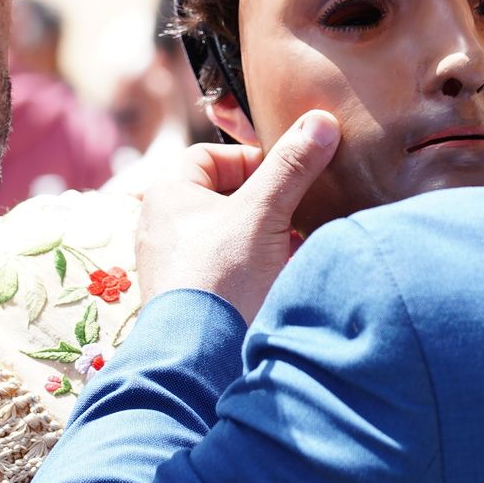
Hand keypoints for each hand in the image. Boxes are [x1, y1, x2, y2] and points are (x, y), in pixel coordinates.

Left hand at [136, 110, 339, 323]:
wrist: (201, 360)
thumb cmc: (222, 278)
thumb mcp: (263, 213)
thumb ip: (292, 166)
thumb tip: (320, 121)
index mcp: (167, 194)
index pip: (210, 155)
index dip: (251, 158)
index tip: (286, 173)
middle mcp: (163, 226)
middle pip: (224, 195)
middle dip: (266, 201)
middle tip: (298, 209)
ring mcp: (175, 264)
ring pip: (230, 233)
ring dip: (266, 235)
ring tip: (296, 244)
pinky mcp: (192, 296)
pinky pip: (228, 267)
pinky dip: (257, 266)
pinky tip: (284, 276)